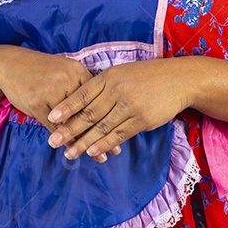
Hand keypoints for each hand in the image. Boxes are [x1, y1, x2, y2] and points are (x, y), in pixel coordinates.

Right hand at [0, 47, 119, 163]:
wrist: (10, 64)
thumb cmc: (41, 72)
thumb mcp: (64, 72)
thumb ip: (81, 88)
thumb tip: (104, 106)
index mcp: (77, 71)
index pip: (98, 98)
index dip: (111, 116)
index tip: (124, 131)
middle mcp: (66, 80)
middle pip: (88, 112)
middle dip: (103, 133)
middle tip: (115, 150)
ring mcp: (51, 91)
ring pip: (72, 122)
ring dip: (86, 142)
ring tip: (99, 157)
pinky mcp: (36, 103)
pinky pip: (54, 127)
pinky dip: (65, 141)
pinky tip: (73, 151)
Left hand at [45, 58, 191, 159]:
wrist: (178, 79)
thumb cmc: (146, 77)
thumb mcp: (121, 74)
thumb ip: (103, 86)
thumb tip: (80, 101)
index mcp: (108, 77)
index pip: (82, 94)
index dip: (66, 107)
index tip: (50, 118)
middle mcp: (116, 90)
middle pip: (88, 113)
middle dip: (69, 129)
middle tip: (52, 141)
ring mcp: (129, 105)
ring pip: (102, 126)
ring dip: (84, 142)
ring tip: (69, 153)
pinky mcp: (142, 119)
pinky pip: (119, 134)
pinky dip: (105, 144)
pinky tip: (93, 152)